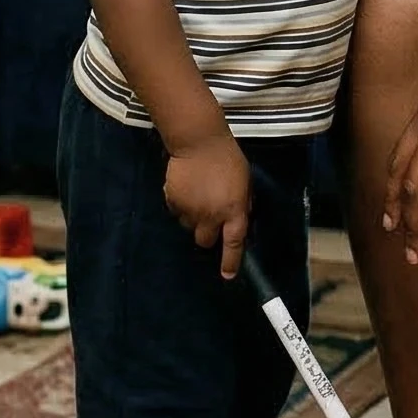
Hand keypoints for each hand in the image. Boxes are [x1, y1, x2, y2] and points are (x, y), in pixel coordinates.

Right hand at [163, 132, 252, 277]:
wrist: (199, 142)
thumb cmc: (228, 159)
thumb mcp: (244, 182)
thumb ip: (242, 203)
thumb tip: (239, 218)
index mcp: (234, 211)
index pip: (234, 243)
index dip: (230, 261)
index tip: (227, 275)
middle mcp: (212, 216)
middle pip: (205, 241)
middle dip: (207, 235)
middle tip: (209, 219)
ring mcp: (191, 210)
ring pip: (189, 227)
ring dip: (194, 218)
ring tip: (197, 196)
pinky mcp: (173, 202)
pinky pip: (177, 212)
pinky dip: (181, 205)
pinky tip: (186, 188)